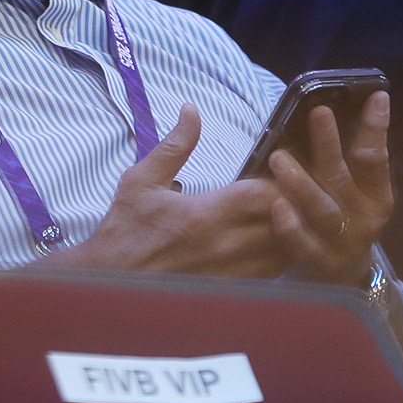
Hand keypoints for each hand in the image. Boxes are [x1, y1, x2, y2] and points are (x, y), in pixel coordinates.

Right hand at [47, 105, 288, 277]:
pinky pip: (270, 277)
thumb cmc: (124, 231)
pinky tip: (275, 243)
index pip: (264, 195)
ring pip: (283, 253)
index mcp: (204, 215)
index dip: (281, 179)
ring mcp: (229, 274)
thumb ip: (174, 145)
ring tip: (291, 213)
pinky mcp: (228, 292)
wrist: (107, 283)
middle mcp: (222, 247)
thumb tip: (191, 110)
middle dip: (294, 203)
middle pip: (283, 223)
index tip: (281, 167)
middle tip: (294, 187)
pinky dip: (280, 258)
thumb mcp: (142, 181)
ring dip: (292, 231)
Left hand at [268, 93, 393, 286]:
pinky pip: (305, 245)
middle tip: (317, 114)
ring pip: (323, 210)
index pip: (375, 158)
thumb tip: (328, 106)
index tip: (375, 97)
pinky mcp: (321, 267)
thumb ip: (345, 159)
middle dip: (330, 145)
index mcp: (376, 195)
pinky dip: (292, 227)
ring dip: (302, 183)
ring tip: (278, 158)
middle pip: (343, 179)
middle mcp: (364, 219)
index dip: (375, 129)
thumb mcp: (351, 191)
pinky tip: (277, 207)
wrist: (344, 280)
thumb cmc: (341, 221)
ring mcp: (344, 244)